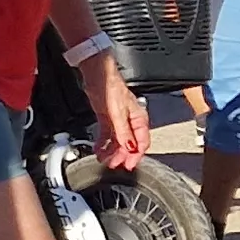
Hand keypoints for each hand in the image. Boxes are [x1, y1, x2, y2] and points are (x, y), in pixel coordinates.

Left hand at [84, 51, 150, 170]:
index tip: (128, 165)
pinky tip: (99, 149)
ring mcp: (118, 120)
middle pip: (129, 144)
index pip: (141, 142)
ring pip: (117, 141)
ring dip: (111, 151)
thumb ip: (123, 132)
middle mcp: (130, 121)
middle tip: (113, 164)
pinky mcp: (107, 117)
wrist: (98, 74)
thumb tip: (129, 148)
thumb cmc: (112, 86)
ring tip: (104, 159)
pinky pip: (107, 135)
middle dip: (122, 155)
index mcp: (138, 119)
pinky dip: (103, 143)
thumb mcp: (117, 113)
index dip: (135, 155)